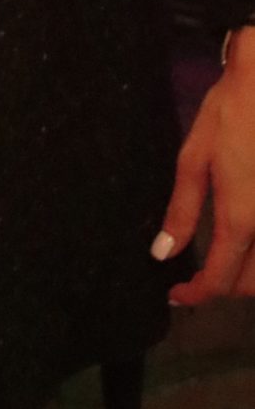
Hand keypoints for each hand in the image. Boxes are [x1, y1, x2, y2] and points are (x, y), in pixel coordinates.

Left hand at [153, 35, 254, 302]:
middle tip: (196, 276)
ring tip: (223, 261)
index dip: (196, 294)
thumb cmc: (230, 114)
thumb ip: (182, 211)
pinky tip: (247, 240)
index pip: (221, 280)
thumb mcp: (194, 159)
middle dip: (224, 287)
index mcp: (242, 219)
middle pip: (253, 284)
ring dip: (249, 274)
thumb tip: (162, 253)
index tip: (176, 294)